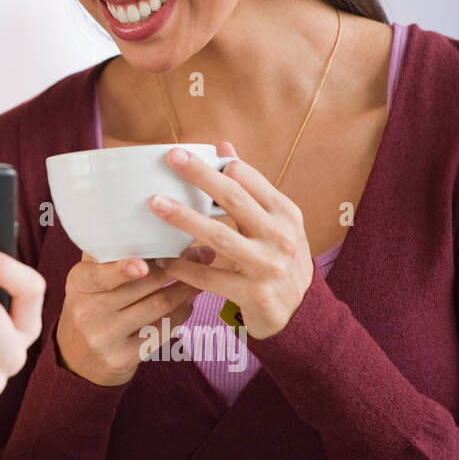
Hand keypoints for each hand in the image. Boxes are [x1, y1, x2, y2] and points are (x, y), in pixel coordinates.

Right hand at [56, 245, 213, 385]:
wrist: (78, 357)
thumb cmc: (91, 305)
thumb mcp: (88, 279)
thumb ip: (106, 252)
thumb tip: (140, 216)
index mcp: (78, 284)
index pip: (100, 275)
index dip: (122, 270)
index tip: (143, 264)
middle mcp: (87, 312)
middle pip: (140, 287)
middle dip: (174, 267)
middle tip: (201, 252)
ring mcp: (104, 338)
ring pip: (157, 308)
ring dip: (185, 289)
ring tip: (202, 273)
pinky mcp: (123, 358)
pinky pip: (161, 331)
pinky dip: (181, 313)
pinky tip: (189, 302)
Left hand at [148, 142, 314, 338]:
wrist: (303, 314)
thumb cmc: (280, 259)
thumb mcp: (276, 221)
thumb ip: (250, 186)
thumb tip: (224, 145)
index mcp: (285, 213)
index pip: (249, 179)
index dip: (215, 164)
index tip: (182, 154)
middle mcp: (280, 236)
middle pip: (234, 199)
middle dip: (200, 176)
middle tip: (170, 158)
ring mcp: (268, 266)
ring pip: (219, 236)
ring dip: (184, 218)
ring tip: (155, 204)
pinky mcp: (253, 294)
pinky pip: (209, 277)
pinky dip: (183, 267)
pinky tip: (162, 259)